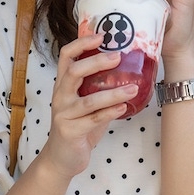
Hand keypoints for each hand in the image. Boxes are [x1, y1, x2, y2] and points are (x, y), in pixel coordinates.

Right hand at [38, 34, 136, 178]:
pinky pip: (93, 120)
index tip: (101, 35)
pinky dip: (110, 113)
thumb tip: (129, 71)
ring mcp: (63, 114)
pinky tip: (124, 108)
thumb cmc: (78, 126)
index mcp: (63, 84)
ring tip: (133, 88)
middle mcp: (60, 96)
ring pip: (89, 100)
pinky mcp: (70, 131)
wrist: (61, 158)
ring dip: (113, 93)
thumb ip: (99, 88)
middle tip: (118, 57)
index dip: (81, 43)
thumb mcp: (85, 103)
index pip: (66, 56)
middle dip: (96, 62)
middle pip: (74, 72)